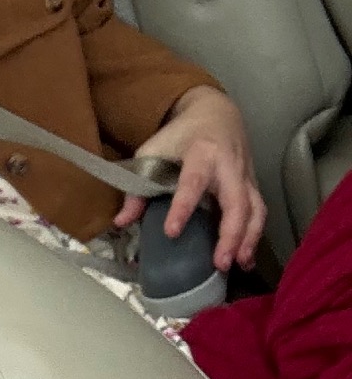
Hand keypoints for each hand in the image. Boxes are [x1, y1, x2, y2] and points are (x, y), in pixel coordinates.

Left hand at [112, 86, 266, 272]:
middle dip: (230, 233)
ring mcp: (245, 175)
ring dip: (248, 239)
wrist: (215, 113)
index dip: (183, 207)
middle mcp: (228, 165)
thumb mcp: (153, 151)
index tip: (171, 231)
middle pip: (236, 200)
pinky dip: (254, 236)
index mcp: (200, 153)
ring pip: (255, 208)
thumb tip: (121, 222)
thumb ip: (138, 187)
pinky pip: (258, 212)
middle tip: (220, 262)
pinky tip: (245, 260)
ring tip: (238, 265)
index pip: (192, 182)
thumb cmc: (180, 135)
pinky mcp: (253, 185)